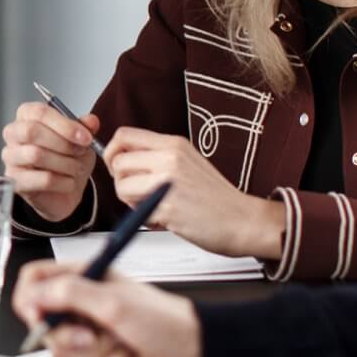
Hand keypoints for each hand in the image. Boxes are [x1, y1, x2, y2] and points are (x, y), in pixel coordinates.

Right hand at [0, 103, 100, 221]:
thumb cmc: (67, 158)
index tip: (86, 137)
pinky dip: (63, 182)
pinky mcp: (15, 182)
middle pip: (31, 131)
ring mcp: (11, 158)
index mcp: (27, 116)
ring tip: (77, 168)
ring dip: (65, 163)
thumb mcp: (80, 139)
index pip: (39, 112)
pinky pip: (42, 179)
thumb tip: (91, 121)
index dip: (65, 124)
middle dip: (63, 143)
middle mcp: (13, 134)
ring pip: (36, 155)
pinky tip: (69, 182)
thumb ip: (85, 127)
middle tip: (81, 151)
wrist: (65, 190)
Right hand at [12, 259, 201, 356]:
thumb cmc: (164, 320)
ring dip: (86, 350)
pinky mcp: (96, 353)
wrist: (192, 353)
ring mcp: (88, 329)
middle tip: (87, 335)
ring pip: (59, 344)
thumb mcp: (114, 302)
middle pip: (42, 317)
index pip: (36, 279)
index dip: (30, 297)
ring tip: (113, 344)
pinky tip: (119, 355)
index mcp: (85, 276)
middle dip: (64, 332)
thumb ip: (70, 294)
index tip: (37, 314)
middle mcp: (82, 301)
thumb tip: (36, 295)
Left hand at [104, 128, 282, 258]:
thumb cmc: (216, 197)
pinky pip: (136, 210)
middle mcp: (170, 158)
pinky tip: (164, 218)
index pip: (124, 135)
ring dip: (130, 201)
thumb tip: (123, 159)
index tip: (120, 167)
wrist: (243, 220)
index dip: (113, 152)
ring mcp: (168, 181)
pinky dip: (144, 218)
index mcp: (173, 144)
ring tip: (153, 206)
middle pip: (118, 161)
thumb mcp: (187, 162)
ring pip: (121, 186)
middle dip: (120, 181)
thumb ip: (157, 157)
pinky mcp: (168, 206)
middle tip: (137, 193)